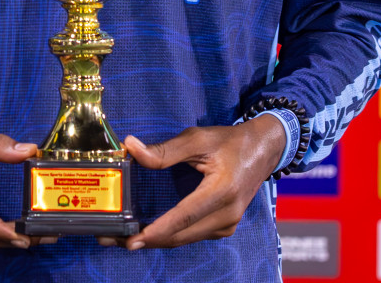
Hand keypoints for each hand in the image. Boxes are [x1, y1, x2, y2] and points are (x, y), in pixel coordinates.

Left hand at [105, 116, 285, 249]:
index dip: (158, 230)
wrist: (263, 150)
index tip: (133, 238)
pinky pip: (194, 236)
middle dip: (150, 240)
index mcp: (222, 191)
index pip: (184, 216)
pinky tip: (153, 233)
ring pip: (187, 239)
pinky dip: (173, 236)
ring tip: (127, 239)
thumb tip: (131, 148)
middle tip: (117, 240)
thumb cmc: (230, 142)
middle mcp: (227, 214)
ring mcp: (228, 224)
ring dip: (158, 241)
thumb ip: (165, 149)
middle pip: (183, 235)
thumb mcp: (198, 138)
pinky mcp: (226, 227)